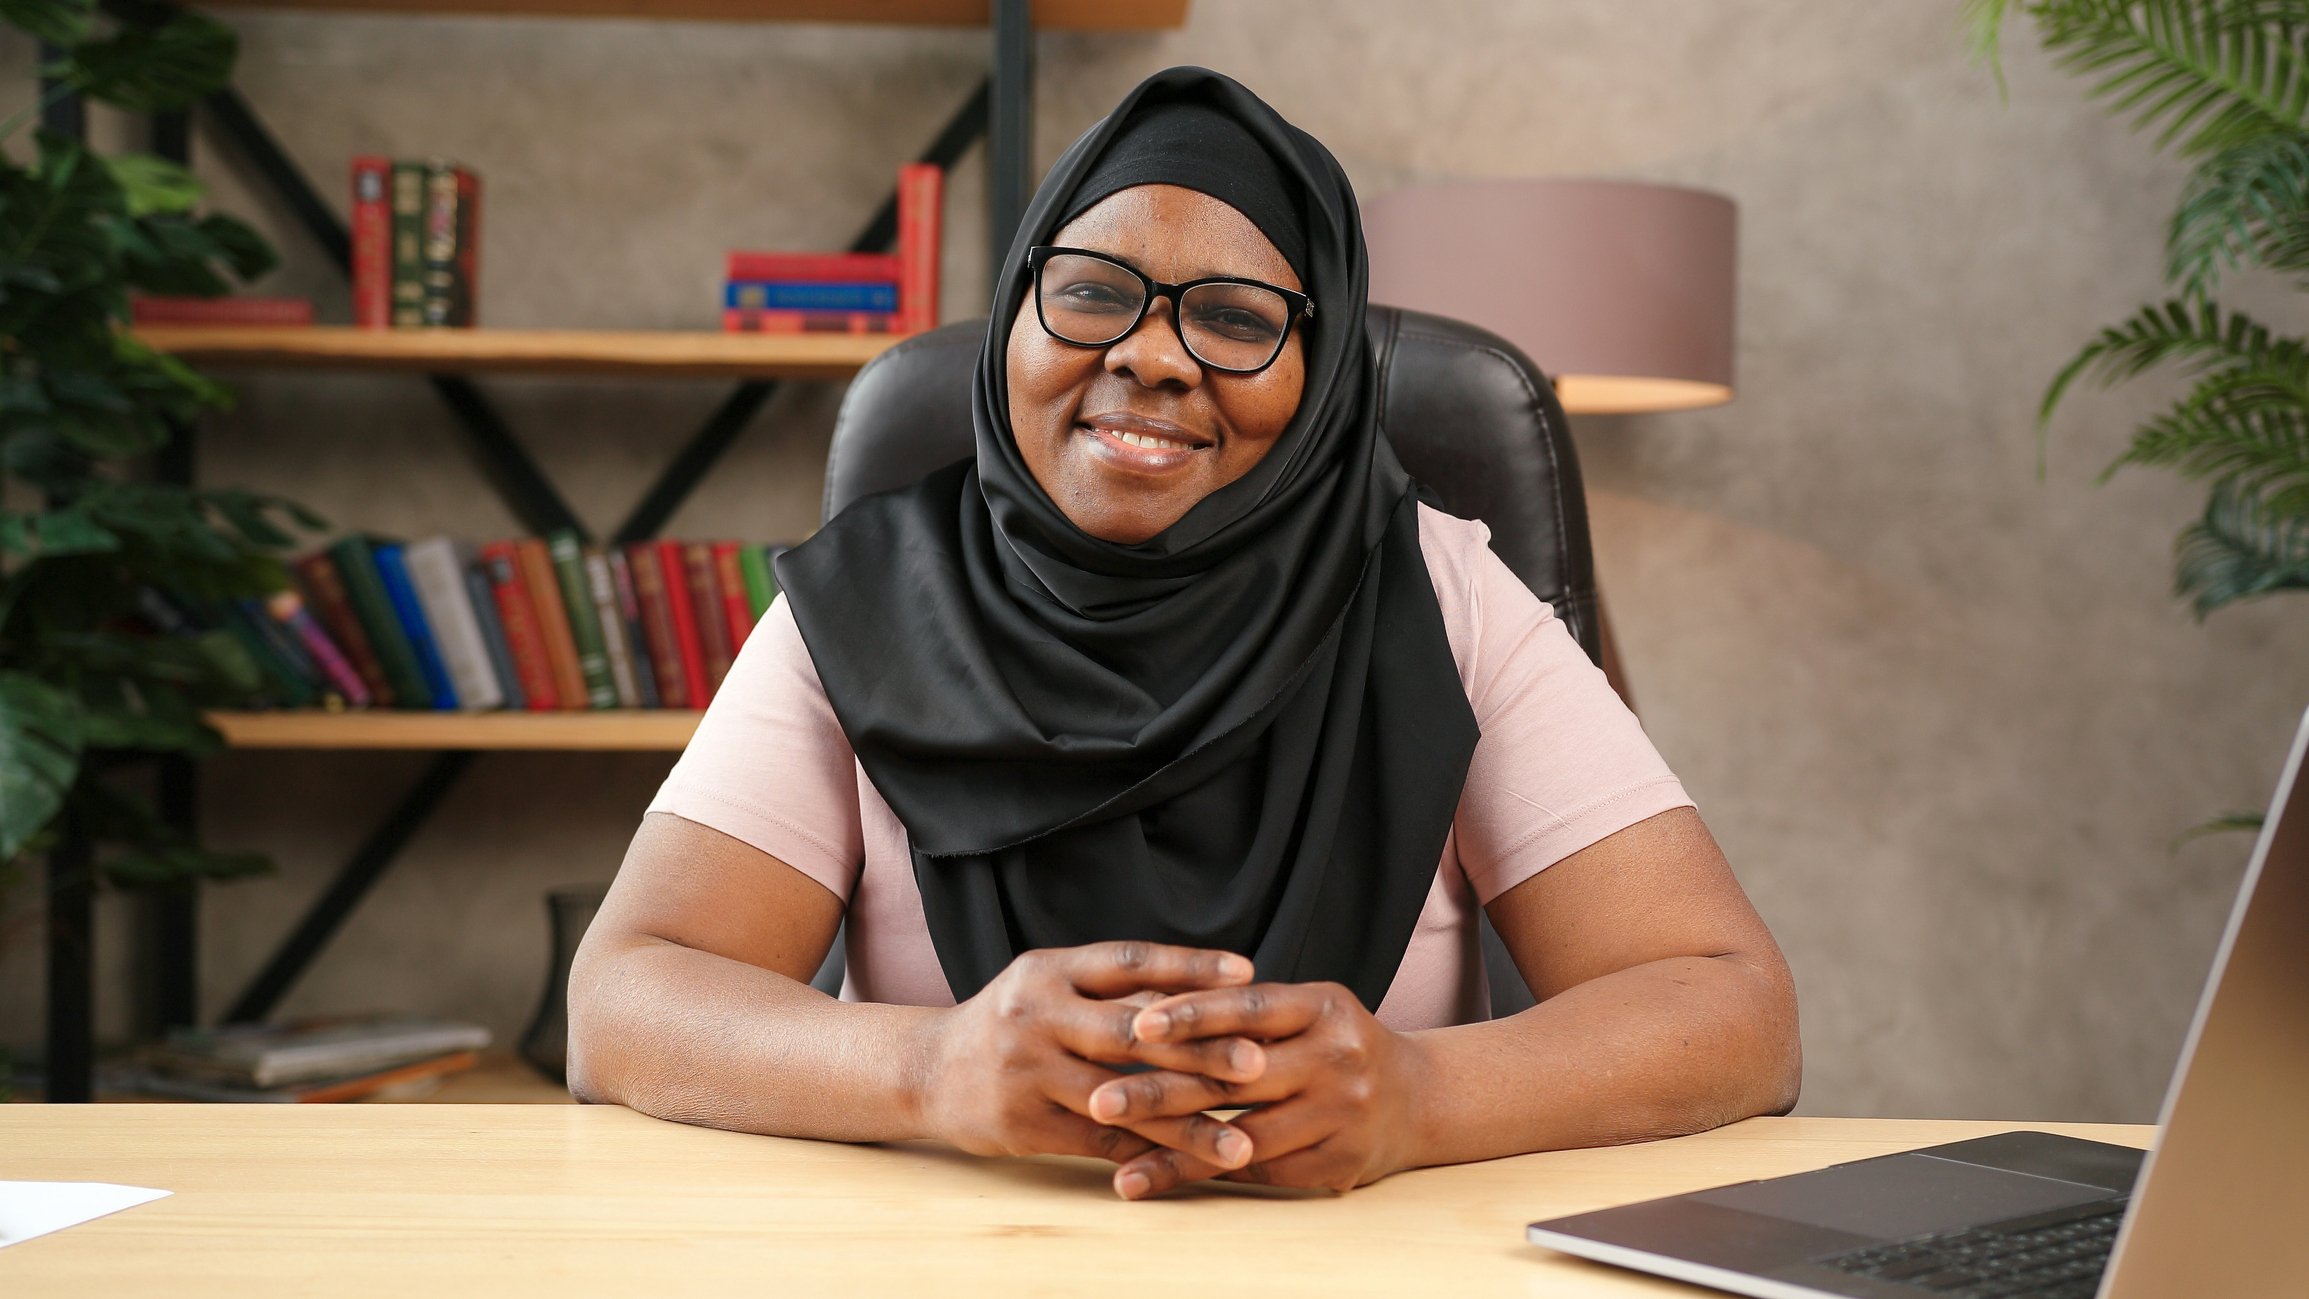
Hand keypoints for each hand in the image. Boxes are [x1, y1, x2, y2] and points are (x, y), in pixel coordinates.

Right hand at [915, 941, 1273, 1174]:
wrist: (927, 1070)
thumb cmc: (1013, 1022)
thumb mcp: (1052, 986)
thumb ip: (1115, 990)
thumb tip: (1208, 992)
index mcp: (1049, 971)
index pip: (1129, 962)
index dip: (1189, 967)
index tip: (1248, 973)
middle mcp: (1036, 1015)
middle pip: (1131, 1031)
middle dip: (1199, 1047)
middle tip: (1259, 1061)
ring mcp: (1027, 1071)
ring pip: (1122, 1098)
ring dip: (1187, 1121)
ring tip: (1240, 1140)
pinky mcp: (1023, 1123)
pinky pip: (1099, 1141)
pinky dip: (1149, 1154)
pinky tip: (1190, 1166)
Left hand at [1085, 981, 1428, 1197]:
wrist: (1419, 1098)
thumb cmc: (1334, 1044)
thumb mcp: (1304, 1010)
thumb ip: (1243, 1010)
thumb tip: (1144, 1006)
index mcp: (1324, 1006)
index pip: (1249, 1008)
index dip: (1192, 1016)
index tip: (1135, 1025)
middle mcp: (1338, 1057)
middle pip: (1237, 1078)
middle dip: (1161, 1092)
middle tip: (1098, 1100)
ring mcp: (1342, 1113)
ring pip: (1243, 1137)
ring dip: (1174, 1154)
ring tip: (1118, 1169)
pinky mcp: (1341, 1162)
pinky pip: (1262, 1171)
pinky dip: (1207, 1178)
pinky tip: (1162, 1184)